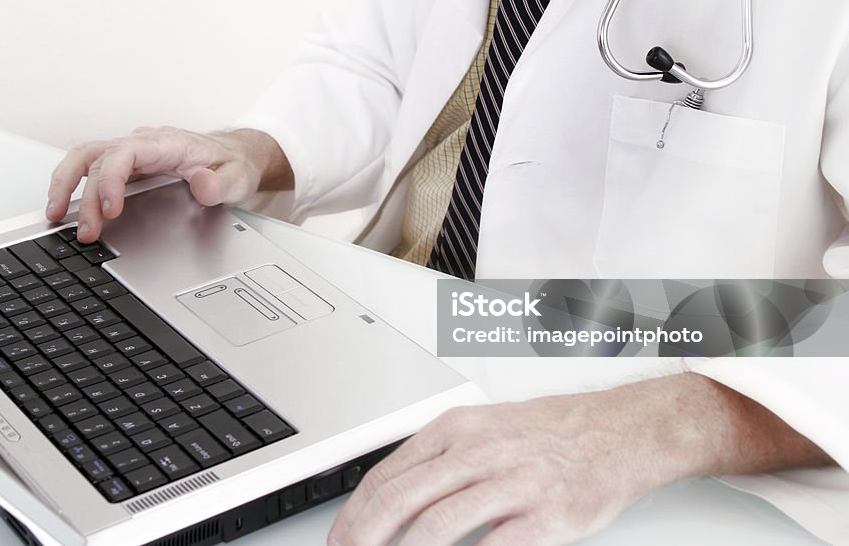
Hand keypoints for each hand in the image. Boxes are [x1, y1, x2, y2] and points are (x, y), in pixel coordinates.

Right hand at [45, 127, 291, 242]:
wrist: (233, 156)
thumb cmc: (230, 165)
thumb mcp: (236, 177)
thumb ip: (220, 184)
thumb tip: (202, 185)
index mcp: (165, 143)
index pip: (125, 153)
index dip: (111, 180)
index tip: (110, 209)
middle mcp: (142, 144)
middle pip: (97, 157)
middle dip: (84, 194)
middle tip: (85, 230)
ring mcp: (131, 153)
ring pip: (84, 158)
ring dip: (65, 185)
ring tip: (54, 216)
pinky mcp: (125, 165)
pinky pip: (89, 169)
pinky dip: (72, 186)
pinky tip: (65, 209)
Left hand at [328, 396, 648, 545]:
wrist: (622, 430)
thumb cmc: (553, 432)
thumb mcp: (485, 428)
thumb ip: (440, 461)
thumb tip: (394, 498)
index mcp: (457, 429)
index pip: (386, 476)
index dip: (354, 515)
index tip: (341, 540)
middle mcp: (478, 451)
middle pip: (400, 500)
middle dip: (364, 538)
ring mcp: (512, 482)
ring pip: (437, 525)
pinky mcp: (546, 514)